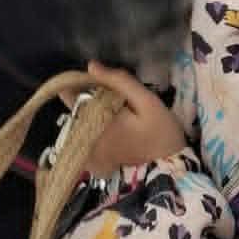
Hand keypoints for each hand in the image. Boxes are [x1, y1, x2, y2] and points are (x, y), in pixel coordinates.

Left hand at [66, 61, 186, 177]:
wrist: (169, 172)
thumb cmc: (161, 134)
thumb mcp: (147, 102)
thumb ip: (119, 81)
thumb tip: (91, 66)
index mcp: (95, 119)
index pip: (69, 95)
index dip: (80, 83)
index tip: (99, 81)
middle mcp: (85, 136)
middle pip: (76, 108)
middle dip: (91, 98)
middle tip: (120, 101)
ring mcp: (88, 151)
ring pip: (82, 121)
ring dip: (95, 113)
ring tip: (121, 114)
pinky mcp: (95, 161)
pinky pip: (88, 137)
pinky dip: (98, 129)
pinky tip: (118, 129)